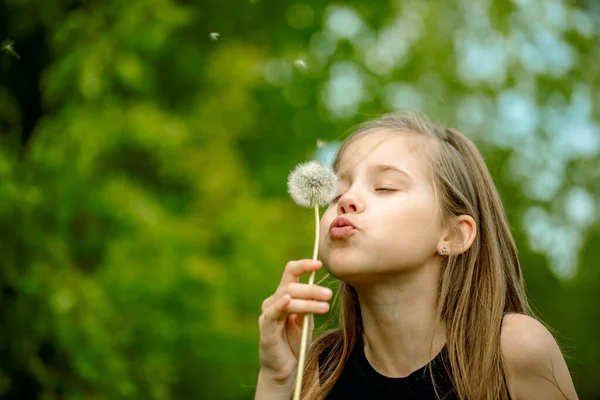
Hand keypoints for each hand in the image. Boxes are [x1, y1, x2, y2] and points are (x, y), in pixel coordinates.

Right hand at [257, 260, 332, 385]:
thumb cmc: (295, 343)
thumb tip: (321, 290)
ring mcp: (268, 314)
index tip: (319, 263)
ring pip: (287, 297)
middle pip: (292, 286)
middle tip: (329, 294)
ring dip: (307, 301)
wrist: (285, 370)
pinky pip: (272, 313)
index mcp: (283, 296)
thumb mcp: (305, 320)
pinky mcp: (265, 328)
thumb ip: (309, 305)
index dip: (304, 265)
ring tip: (325, 307)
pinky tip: (288, 301)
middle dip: (312, 289)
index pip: (291, 272)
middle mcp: (273, 301)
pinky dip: (280, 305)